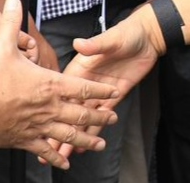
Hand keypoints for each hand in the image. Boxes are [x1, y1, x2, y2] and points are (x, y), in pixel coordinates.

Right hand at [0, 0, 118, 167]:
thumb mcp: (2, 46)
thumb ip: (11, 23)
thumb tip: (13, 0)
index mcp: (49, 85)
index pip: (82, 87)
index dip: (99, 90)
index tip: (112, 92)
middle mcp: (49, 107)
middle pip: (81, 113)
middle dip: (99, 116)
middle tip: (112, 118)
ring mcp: (39, 126)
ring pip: (69, 135)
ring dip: (86, 139)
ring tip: (98, 144)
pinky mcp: (27, 141)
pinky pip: (46, 151)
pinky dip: (57, 158)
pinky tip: (64, 163)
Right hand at [55, 5, 161, 158]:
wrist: (147, 39)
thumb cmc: (126, 34)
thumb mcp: (110, 39)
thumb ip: (94, 45)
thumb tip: (79, 44)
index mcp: (79, 69)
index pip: (64, 92)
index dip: (53, 107)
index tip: (42, 121)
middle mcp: (86, 84)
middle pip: (71, 110)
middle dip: (61, 130)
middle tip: (52, 150)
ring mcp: (99, 94)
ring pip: (84, 119)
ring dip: (76, 137)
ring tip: (66, 155)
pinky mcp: (112, 99)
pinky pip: (100, 119)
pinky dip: (93, 133)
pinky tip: (85, 147)